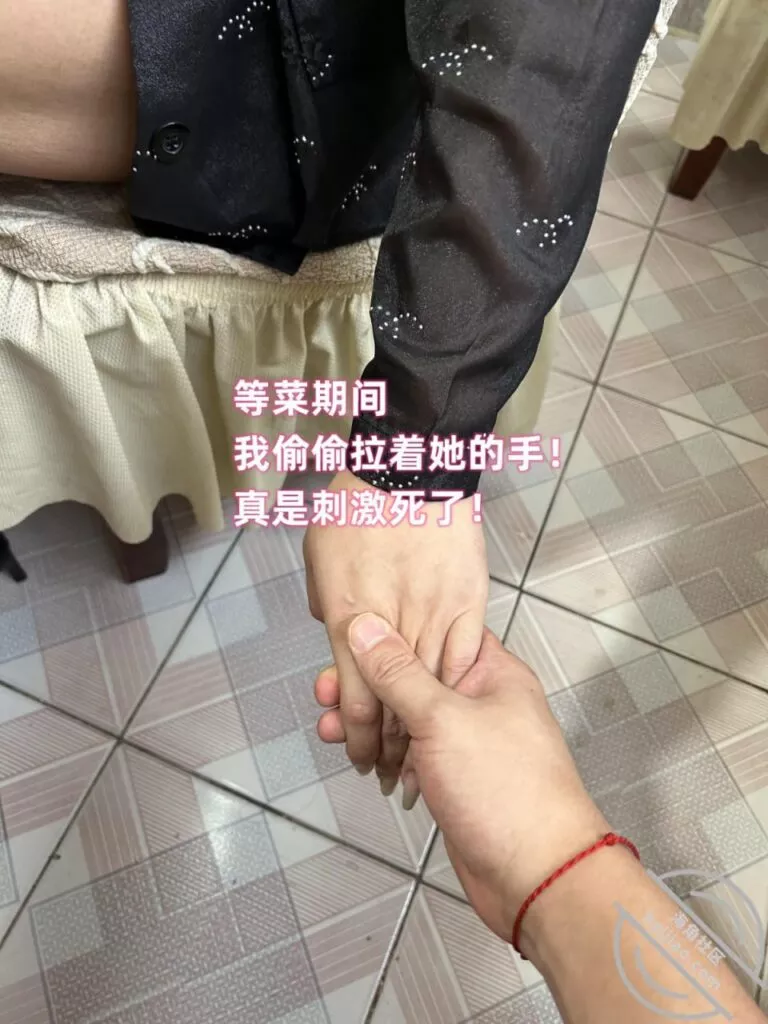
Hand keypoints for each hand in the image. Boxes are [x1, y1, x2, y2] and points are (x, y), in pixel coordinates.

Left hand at [304, 470, 487, 792]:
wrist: (409, 467)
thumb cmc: (356, 506)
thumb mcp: (318, 556)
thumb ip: (325, 605)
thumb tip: (337, 635)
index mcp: (348, 617)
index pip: (356, 699)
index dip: (358, 739)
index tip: (360, 758)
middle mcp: (392, 623)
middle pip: (393, 704)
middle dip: (390, 749)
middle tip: (390, 775)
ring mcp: (435, 613)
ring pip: (432, 689)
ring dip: (427, 728)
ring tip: (423, 758)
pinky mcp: (469, 601)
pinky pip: (466, 655)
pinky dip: (459, 688)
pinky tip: (457, 712)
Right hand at [333, 615, 607, 941]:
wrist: (536, 878)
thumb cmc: (513, 796)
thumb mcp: (444, 720)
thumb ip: (399, 673)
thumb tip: (368, 629)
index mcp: (492, 671)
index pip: (435, 629)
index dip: (390, 630)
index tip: (350, 634)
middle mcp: (481, 700)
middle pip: (414, 675)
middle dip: (367, 682)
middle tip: (328, 689)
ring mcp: (467, 740)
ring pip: (407, 716)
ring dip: (368, 719)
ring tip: (331, 723)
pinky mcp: (453, 775)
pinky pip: (411, 751)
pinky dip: (383, 750)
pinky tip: (357, 752)